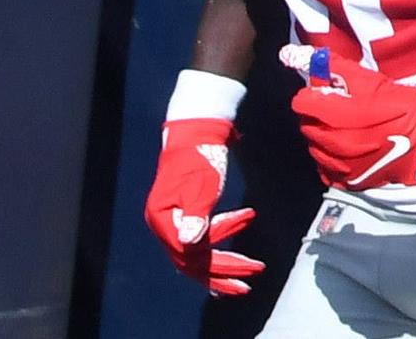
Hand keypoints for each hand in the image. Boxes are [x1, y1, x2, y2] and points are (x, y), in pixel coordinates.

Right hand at [145, 75, 261, 295]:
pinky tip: (239, 241)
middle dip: (223, 273)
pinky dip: (220, 243)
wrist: (197, 132)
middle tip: (250, 284)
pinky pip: (200, 241)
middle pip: (192, 262)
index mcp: (164, 221)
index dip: (222, 266)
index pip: (192, 256)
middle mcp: (164, 226)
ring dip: (223, 263)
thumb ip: (196, 215)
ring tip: (250, 268)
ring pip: (196, 255)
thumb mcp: (201, 186)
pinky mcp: (183, 215)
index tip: (250, 267)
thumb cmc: (200, 157)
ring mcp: (171, 222)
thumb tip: (189, 243)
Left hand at [282, 44, 415, 189]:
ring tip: (344, 128)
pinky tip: (347, 149)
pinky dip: (331, 159)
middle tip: (337, 108)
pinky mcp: (349, 181)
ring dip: (322, 136)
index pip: (302, 103)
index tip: (325, 92)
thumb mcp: (369, 79)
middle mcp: (333, 143)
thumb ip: (334, 67)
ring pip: (314, 147)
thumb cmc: (400, 103)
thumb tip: (297, 55)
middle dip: (317, 115)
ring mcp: (340, 165)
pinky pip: (325, 169)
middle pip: (306, 125)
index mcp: (336, 115)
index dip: (312, 94)